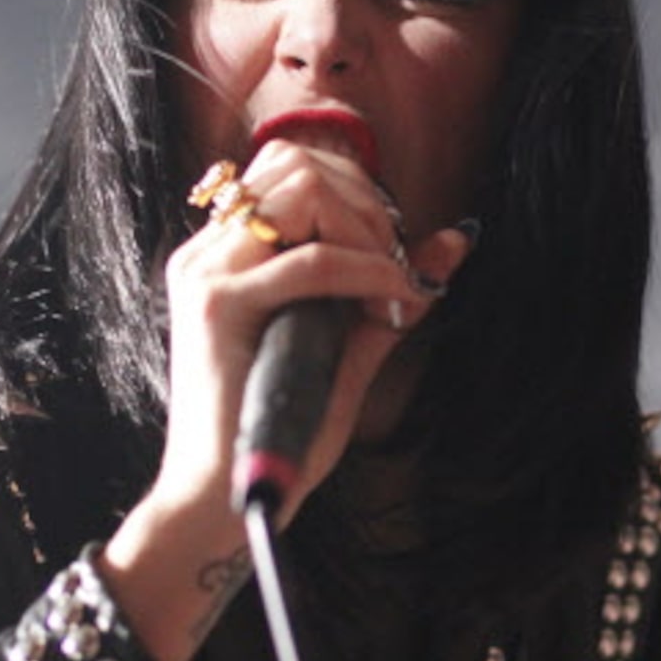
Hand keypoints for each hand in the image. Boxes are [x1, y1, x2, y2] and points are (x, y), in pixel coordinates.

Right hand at [100, 139, 474, 660]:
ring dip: (366, 229)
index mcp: (223, 253)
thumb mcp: (346, 345)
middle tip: (398, 265)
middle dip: (367, 203)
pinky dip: (368, 272)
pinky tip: (393, 304)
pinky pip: (311, 261)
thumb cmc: (281, 430)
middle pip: (296, 161)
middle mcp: (206, 252)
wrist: (222, 499)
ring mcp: (206, 275)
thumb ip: (389, 288)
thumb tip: (454, 241)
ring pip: (302, 190)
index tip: (392, 252)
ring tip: (391, 282)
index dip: (357, 191)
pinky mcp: (218, 307)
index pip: (292, 164)